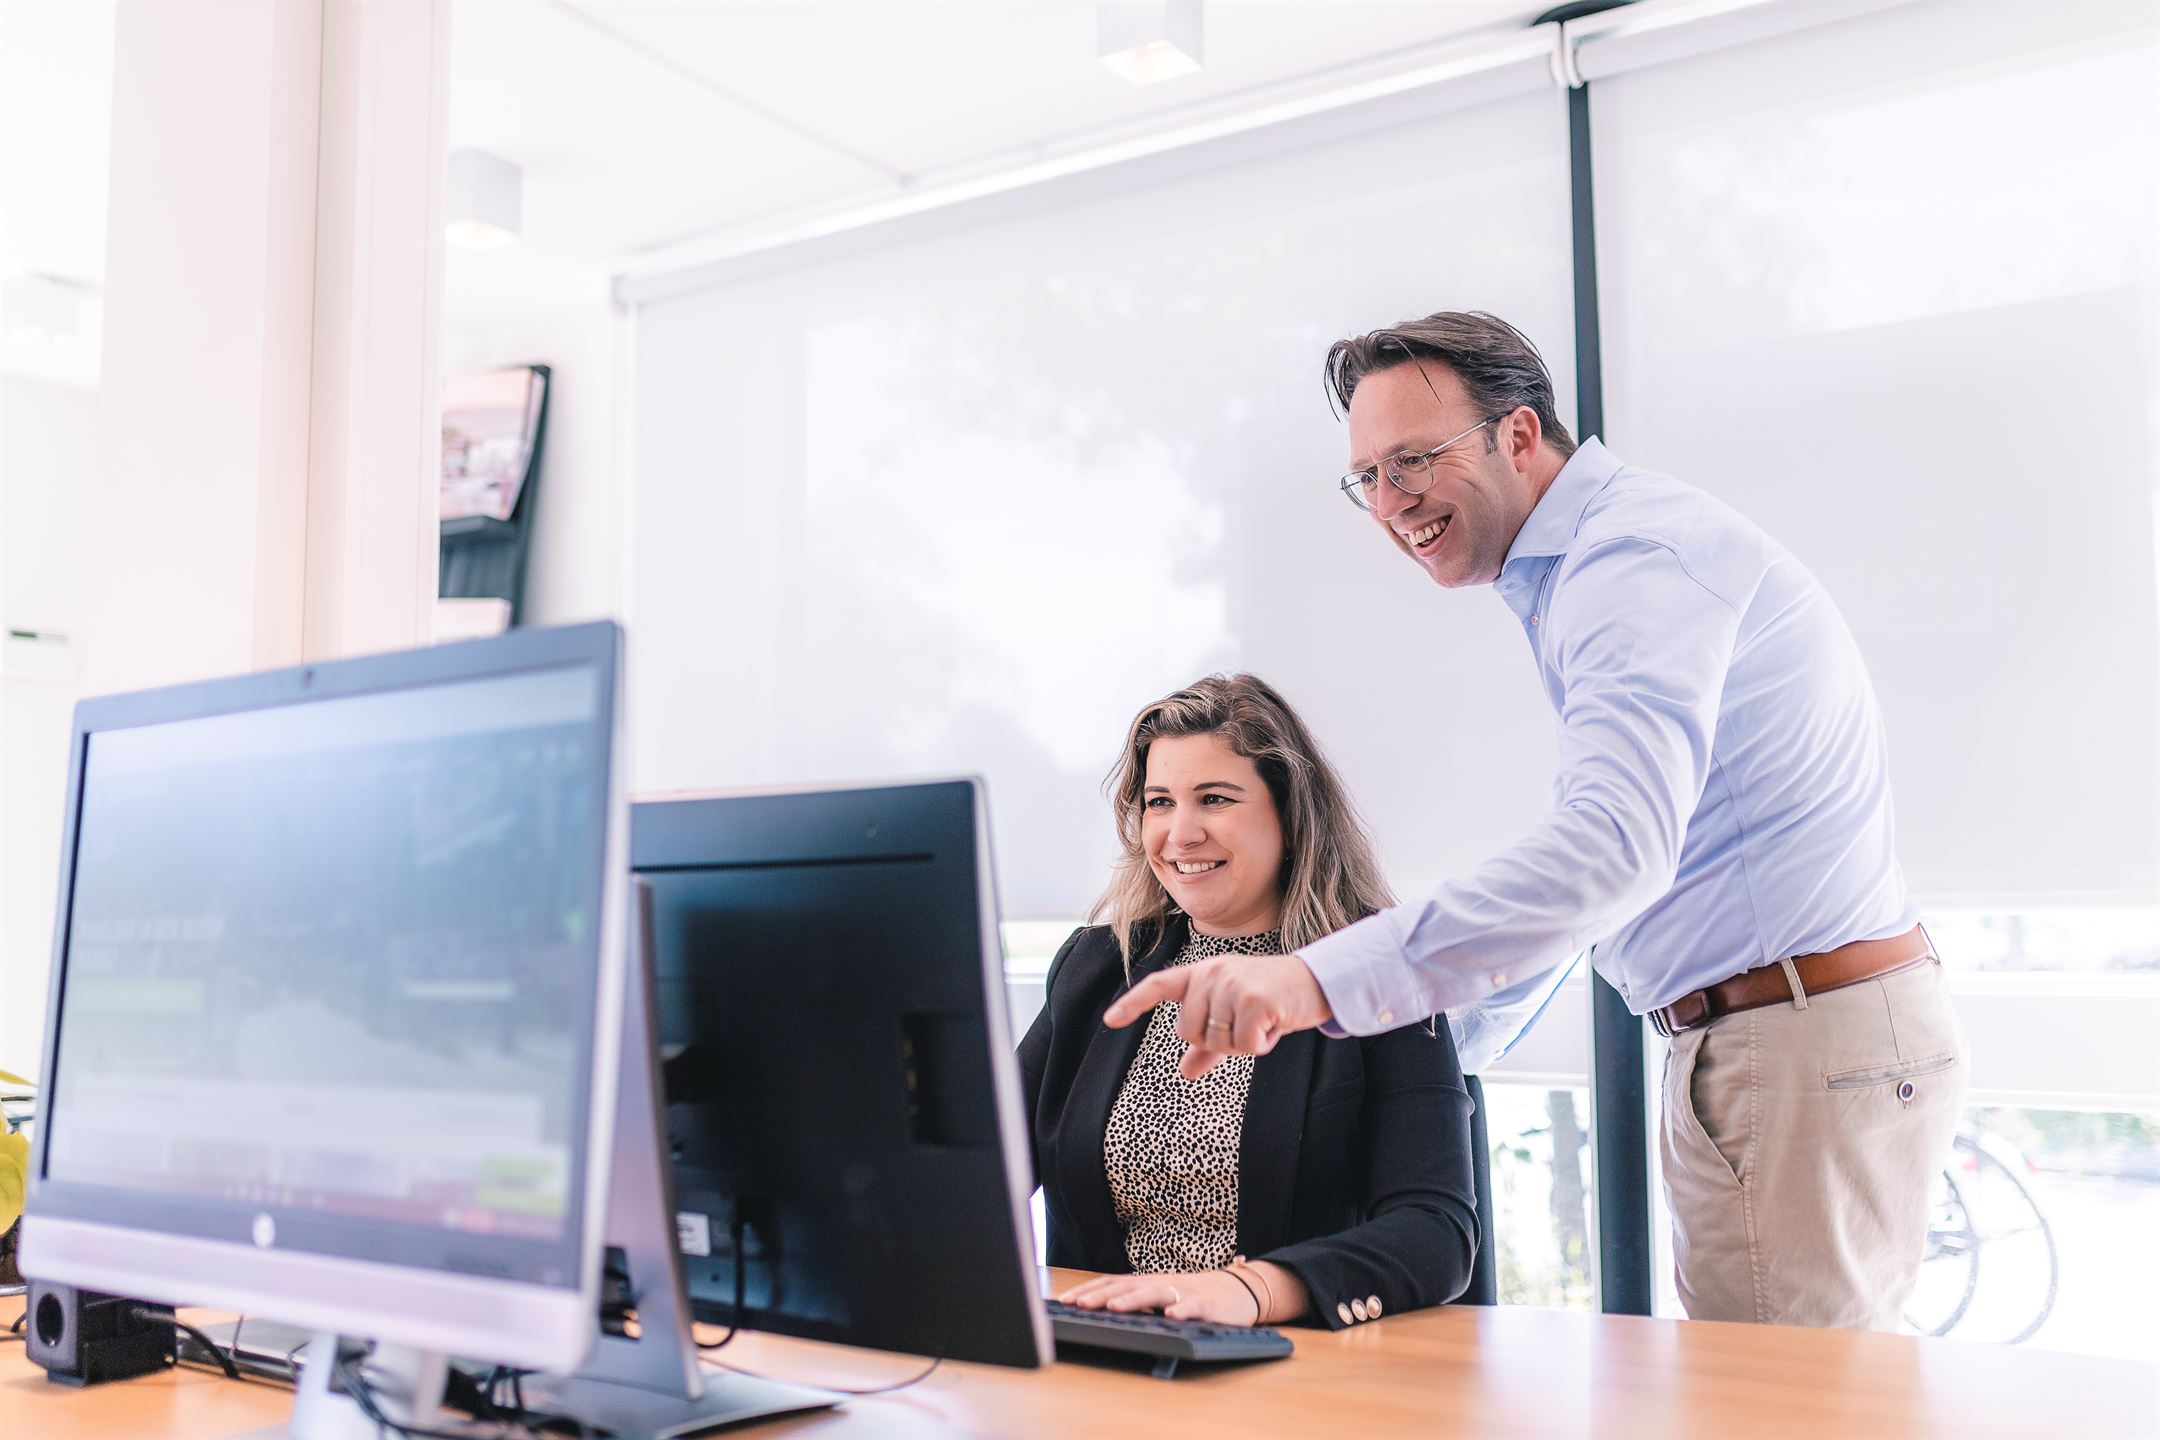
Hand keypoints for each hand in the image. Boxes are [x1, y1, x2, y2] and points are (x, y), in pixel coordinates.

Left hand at [1056, 1269, 1260, 1326]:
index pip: (1112, 1283)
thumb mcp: (1160, 1296)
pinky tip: (1171, 1315)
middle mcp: (1162, 1283)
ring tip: (1114, 1308)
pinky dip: (1182, 1309)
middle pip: (1127, 1287)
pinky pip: (1193, 1306)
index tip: (1065, 1301)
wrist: (1238, 1290)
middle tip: (1078, 1305)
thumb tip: (1100, 1308)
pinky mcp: (1207, 1305)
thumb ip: (1136, 1301)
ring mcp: (1184, 1293)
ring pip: (1155, 1293)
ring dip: (1133, 1301)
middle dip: (1101, 1296)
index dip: (1089, 1290)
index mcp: (1148, 1282)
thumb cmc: (1192, 1296)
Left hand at [1101, 952, 1332, 1078]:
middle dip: (1219, 1041)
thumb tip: (1184, 1072)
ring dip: (1244, 1043)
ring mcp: (1232, 984)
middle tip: (1247, 1024)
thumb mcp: (1237, 1016)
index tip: (1109, 1021)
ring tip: (1264, 1020)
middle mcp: (1212, 973)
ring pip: (1218, 1042)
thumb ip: (1208, 1045)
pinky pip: (1244, 1045)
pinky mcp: (1253, 1000)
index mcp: (1203, 973)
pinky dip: (1262, 1044)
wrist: (1318, 981)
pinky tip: (1275, 1024)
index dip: (1132, 1004)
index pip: (1160, 986)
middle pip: (1190, 1032)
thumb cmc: (1273, 1001)